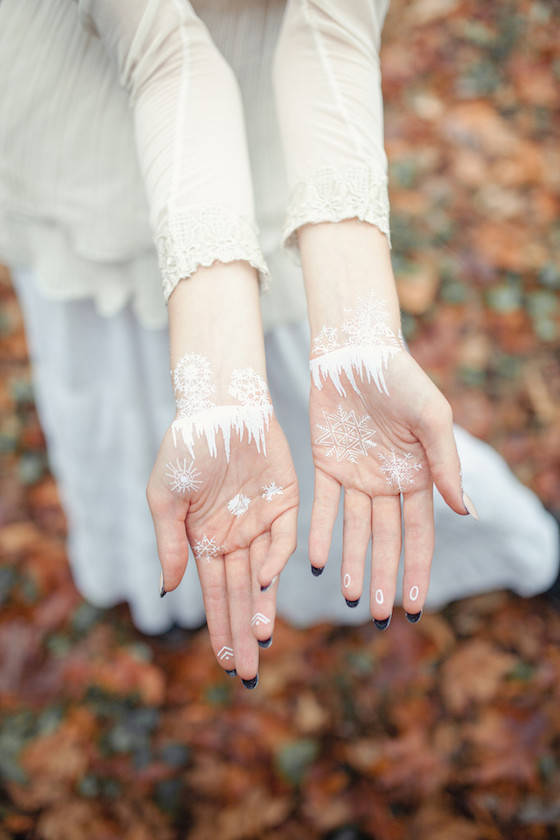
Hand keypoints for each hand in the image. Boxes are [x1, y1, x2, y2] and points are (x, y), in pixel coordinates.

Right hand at [147, 362, 297, 684]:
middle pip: (241, 595)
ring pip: (265, 577)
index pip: (215, 594)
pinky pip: (283, 540)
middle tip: (249, 674)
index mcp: (205, 539)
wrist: (220, 407)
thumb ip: (169, 545)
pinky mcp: (288, 503)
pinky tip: (263, 583)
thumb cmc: (186, 449)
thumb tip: (169, 592)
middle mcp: (235, 537)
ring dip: (263, 609)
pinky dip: (275, 562)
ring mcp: (262, 522)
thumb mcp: (165, 499)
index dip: (220, 628)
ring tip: (262, 643)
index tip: (224, 664)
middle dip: (243, 634)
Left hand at [308, 307, 470, 625]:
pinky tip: (318, 562)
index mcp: (417, 475)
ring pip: (353, 530)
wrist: (355, 349)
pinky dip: (322, 533)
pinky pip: (323, 506)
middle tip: (376, 615)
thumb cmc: (402, 378)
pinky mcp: (326, 464)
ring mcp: (355, 475)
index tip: (415, 606)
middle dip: (382, 577)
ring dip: (352, 563)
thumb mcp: (431, 419)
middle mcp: (386, 482)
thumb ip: (445, 464)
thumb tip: (466, 511)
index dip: (417, 569)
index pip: (418, 533)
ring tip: (348, 598)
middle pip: (385, 540)